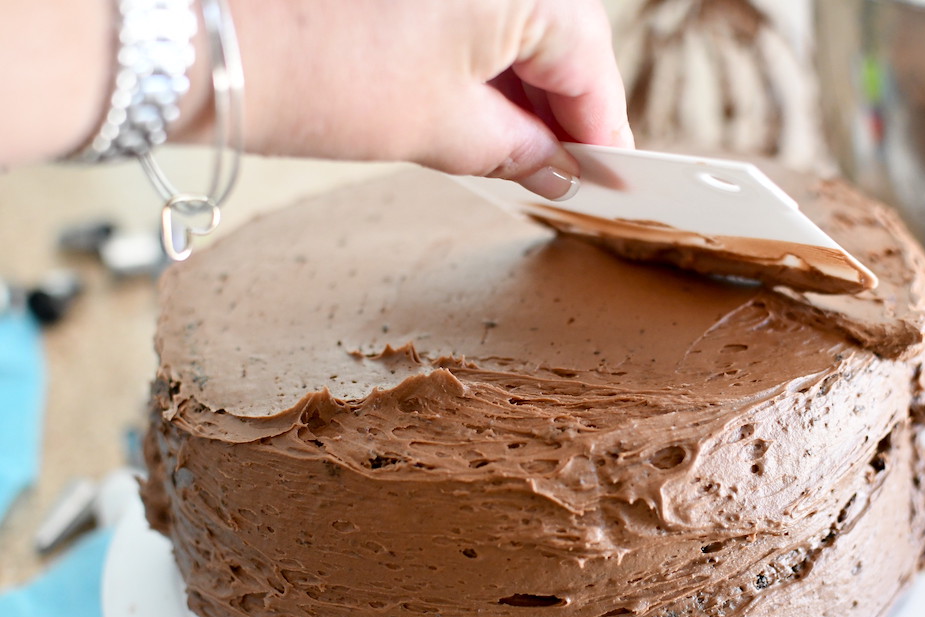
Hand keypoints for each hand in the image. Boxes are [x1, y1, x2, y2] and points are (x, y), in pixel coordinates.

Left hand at [220, 0, 633, 198]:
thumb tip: (559, 169)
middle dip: (561, 114)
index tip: (610, 181)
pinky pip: (472, 18)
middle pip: (559, 40)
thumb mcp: (443, 129)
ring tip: (520, 158)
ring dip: (521, 95)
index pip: (591, 65)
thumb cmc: (327, 74)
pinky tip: (482, 115)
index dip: (603, 134)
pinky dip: (482, 68)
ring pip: (514, 29)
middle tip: (563, 177)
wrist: (205, 39)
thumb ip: (519, 151)